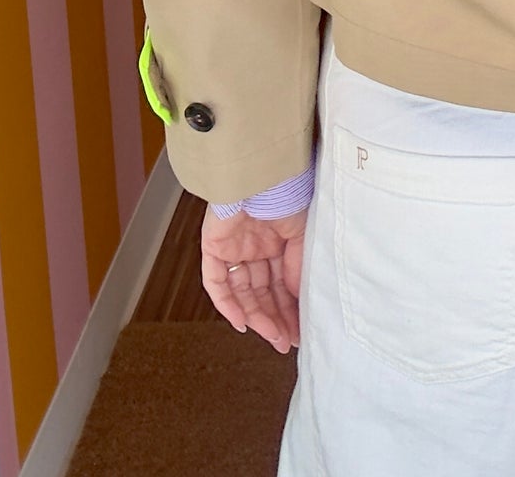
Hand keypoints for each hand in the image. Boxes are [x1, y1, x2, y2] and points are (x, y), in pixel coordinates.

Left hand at [200, 206, 306, 353]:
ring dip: (257, 316)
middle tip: (287, 341)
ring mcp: (233, 249)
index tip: (300, 329)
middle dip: (275, 318)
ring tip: (273, 336)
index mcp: (276, 240)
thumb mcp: (301, 234)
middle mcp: (254, 247)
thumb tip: (297, 299)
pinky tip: (243, 323)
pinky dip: (227, 305)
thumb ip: (297, 267)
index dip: (289, 307)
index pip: (280, 282)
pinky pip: (217, 283)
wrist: (262, 174)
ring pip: (242, 292)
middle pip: (262, 291)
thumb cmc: (286, 192)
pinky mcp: (213, 248)